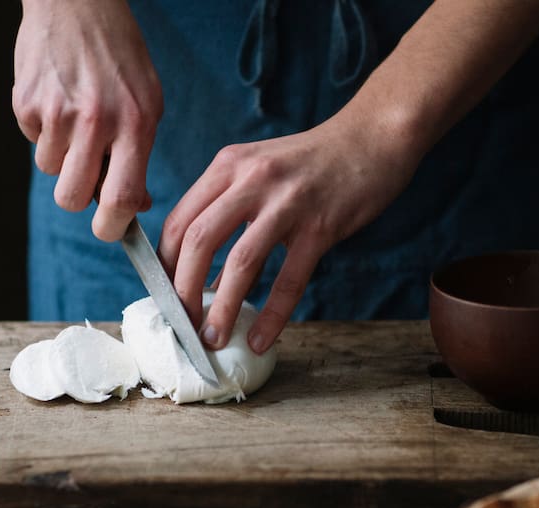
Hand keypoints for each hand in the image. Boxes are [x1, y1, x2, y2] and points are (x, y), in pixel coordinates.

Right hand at [11, 0, 162, 240]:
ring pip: (51, 170)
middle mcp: (95, 121)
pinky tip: (59, 102)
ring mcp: (56, 112)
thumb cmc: (120, 59)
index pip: (120, 199)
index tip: (110, 231)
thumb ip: (140, 155)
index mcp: (135, 124)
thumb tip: (132, 206)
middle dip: (79, 198)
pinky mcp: (25, 103)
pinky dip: (45, 132)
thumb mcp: (148, 104)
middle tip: (88, 181)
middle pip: (72, 196)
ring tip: (77, 123)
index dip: (112, 227)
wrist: (78, 5)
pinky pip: (34, 142)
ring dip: (63, 158)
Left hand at [158, 113, 419, 353]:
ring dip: (222, 309)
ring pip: (240, 262)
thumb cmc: (315, 162)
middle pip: (198, 241)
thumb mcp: (261, 170)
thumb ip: (230, 212)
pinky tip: (262, 339)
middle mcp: (252, 179)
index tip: (166, 296)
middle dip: (183, 291)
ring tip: (213, 339)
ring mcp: (287, 203)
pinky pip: (289, 279)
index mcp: (229, 165)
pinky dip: (272, 315)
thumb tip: (208, 277)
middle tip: (182, 324)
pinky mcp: (320, 226)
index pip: (180, 220)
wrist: (374, 137)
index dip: (165, 265)